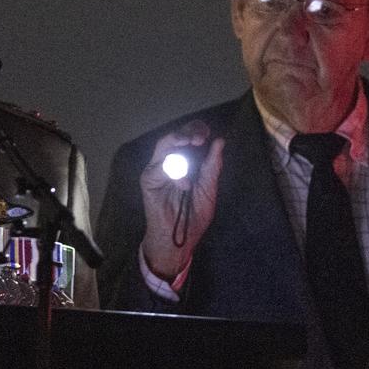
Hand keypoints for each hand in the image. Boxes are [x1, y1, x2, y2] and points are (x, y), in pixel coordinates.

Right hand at [139, 120, 223, 280]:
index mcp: (188, 162)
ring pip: (164, 145)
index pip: (190, 139)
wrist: (180, 237)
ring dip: (178, 142)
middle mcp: (172, 162)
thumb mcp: (209, 189)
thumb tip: (219, 141)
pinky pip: (159, 166)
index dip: (197, 131)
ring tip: (190, 145)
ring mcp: (158, 169)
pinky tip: (184, 185)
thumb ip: (212, 166)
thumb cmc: (194, 216)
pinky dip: (173, 172)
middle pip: (176, 137)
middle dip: (188, 132)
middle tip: (198, 138)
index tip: (208, 134)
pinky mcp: (149, 179)